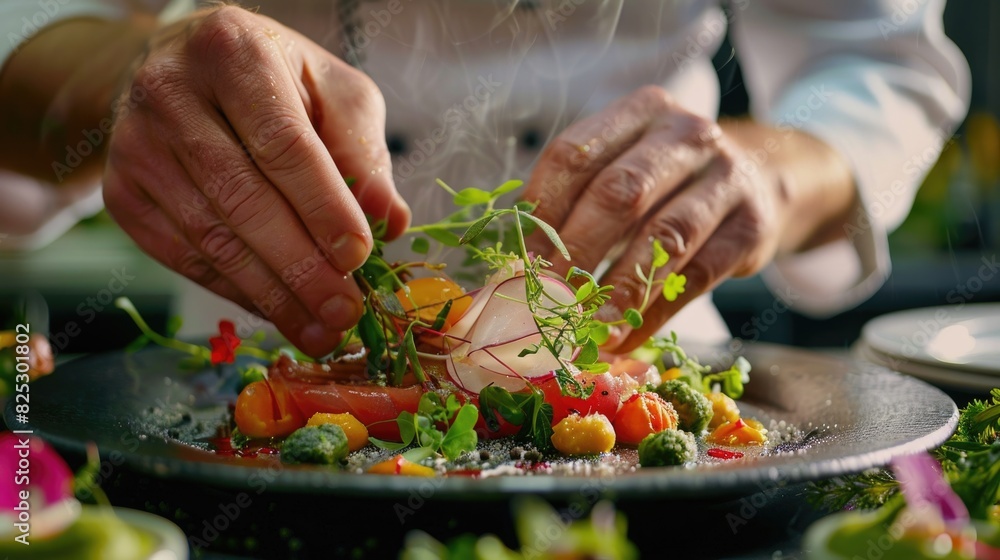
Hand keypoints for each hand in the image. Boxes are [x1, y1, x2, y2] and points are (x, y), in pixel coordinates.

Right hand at [103, 6, 409, 356]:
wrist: (185, 69)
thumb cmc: (276, 80)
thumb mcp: (334, 91)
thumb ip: (363, 150)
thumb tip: (389, 219)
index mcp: (232, 53)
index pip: (282, 144)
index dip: (322, 206)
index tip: (358, 256)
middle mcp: (171, 95)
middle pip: (241, 198)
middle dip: (300, 266)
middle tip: (344, 311)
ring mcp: (137, 147)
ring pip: (210, 237)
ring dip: (271, 294)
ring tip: (321, 329)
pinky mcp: (124, 193)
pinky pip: (185, 256)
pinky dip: (237, 291)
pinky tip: (279, 311)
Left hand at [523, 86, 853, 350]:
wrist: (764, 179)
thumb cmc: (670, 181)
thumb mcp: (628, 167)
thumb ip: (578, 202)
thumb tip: (518, 268)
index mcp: (639, 111)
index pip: (575, 155)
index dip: (541, 212)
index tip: (519, 261)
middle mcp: (685, 135)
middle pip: (619, 192)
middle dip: (576, 252)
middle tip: (546, 299)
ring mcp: (726, 177)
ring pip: (663, 237)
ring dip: (617, 289)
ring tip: (585, 328)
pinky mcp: (751, 226)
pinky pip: (696, 276)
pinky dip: (654, 313)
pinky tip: (626, 336)